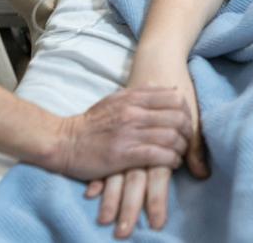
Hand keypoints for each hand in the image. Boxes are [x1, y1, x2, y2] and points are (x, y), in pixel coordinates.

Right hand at [84, 64, 207, 235]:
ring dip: (182, 147)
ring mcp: (130, 133)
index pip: (174, 97)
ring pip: (171, 136)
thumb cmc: (92, 122)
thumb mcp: (116, 99)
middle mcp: (134, 112)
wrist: (64, 141)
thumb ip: (142, 94)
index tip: (187, 120)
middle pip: (177, 117)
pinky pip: (159, 155)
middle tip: (188, 140)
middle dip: (188, 130)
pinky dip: (171, 160)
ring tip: (180, 153)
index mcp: (133, 97)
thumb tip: (170, 88)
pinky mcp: (125, 155)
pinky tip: (172, 163)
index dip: (187, 110)